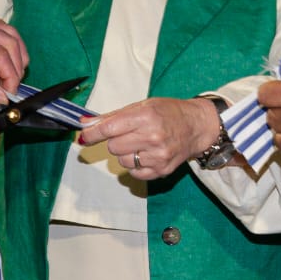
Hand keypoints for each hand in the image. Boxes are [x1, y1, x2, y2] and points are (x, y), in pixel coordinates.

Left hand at [0, 17, 26, 99]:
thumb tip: (2, 95)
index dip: (10, 74)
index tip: (10, 91)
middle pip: (8, 42)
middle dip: (16, 67)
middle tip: (13, 87)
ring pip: (9, 33)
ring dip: (17, 54)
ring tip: (15, 75)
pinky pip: (2, 30)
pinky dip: (10, 45)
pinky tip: (8, 61)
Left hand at [75, 96, 220, 180]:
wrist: (197, 126)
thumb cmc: (169, 113)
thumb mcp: (142, 106)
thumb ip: (112, 117)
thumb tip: (85, 124)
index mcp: (145, 116)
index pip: (109, 128)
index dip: (92, 134)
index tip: (84, 137)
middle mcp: (152, 136)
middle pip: (113, 147)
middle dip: (115, 141)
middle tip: (128, 134)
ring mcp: (158, 156)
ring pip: (122, 161)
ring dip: (126, 153)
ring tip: (141, 143)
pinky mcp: (161, 170)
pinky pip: (134, 173)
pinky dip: (135, 165)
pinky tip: (146, 154)